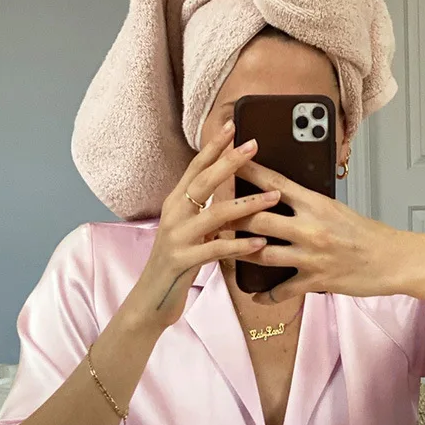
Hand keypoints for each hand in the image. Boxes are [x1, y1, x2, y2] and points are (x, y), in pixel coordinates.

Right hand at [123, 120, 280, 329]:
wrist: (150, 299)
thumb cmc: (175, 265)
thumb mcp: (189, 233)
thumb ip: (204, 214)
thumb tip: (229, 198)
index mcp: (175, 204)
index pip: (195, 168)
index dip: (213, 146)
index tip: (232, 125)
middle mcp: (173, 214)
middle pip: (203, 181)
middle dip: (230, 162)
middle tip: (254, 145)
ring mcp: (176, 237)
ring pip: (214, 214)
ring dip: (247, 204)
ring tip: (273, 198)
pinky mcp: (182, 260)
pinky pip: (215, 250)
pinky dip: (240, 246)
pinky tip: (260, 244)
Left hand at [231, 160, 407, 303]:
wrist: (392, 259)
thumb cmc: (365, 234)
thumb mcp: (336, 209)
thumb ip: (307, 205)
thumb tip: (282, 197)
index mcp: (314, 203)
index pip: (273, 182)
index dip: (247, 172)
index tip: (226, 162)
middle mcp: (309, 226)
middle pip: (257, 219)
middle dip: (230, 219)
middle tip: (211, 218)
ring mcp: (310, 255)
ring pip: (261, 254)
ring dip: (239, 254)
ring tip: (223, 253)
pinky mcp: (315, 279)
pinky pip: (282, 290)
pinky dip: (266, 295)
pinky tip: (255, 296)